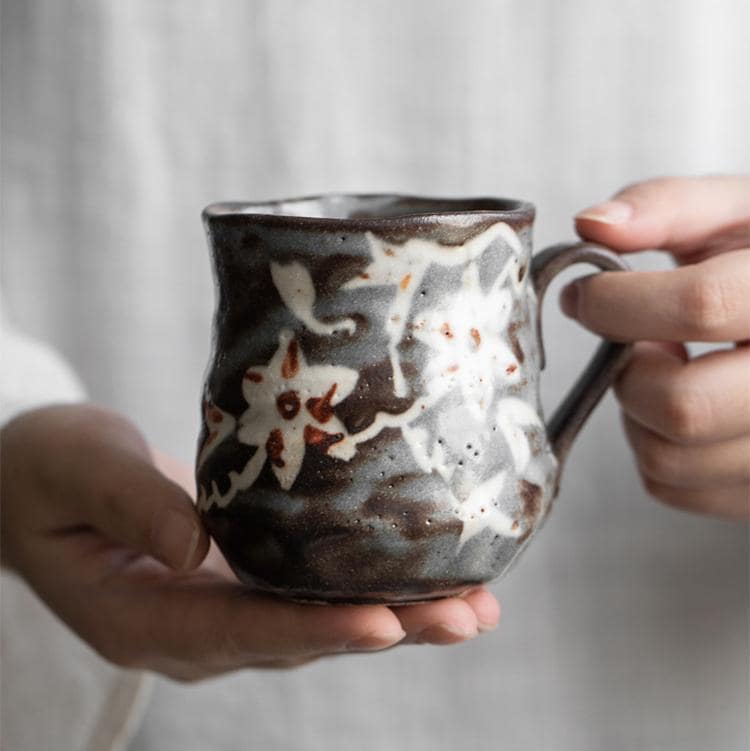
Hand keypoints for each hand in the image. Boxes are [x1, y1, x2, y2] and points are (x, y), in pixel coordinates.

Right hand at [0, 405, 499, 680]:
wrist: (39, 477)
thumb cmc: (47, 468)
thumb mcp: (78, 471)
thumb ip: (132, 506)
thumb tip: (196, 544)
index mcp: (139, 618)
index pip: (237, 632)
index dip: (313, 630)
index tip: (386, 623)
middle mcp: (188, 628)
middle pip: (294, 637)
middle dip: (383, 629)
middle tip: (465, 617)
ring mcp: (216, 608)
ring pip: (312, 621)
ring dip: (394, 615)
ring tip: (473, 607)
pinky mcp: (237, 580)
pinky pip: (306, 592)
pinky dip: (364, 588)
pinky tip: (423, 580)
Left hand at [561, 175, 749, 517]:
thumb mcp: (739, 212)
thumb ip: (668, 207)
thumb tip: (592, 224)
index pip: (700, 306)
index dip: (618, 301)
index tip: (587, 294)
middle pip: (683, 405)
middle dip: (631, 371)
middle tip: (638, 341)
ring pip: (668, 458)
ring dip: (638, 412)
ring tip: (670, 367)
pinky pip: (672, 487)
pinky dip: (653, 447)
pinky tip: (685, 404)